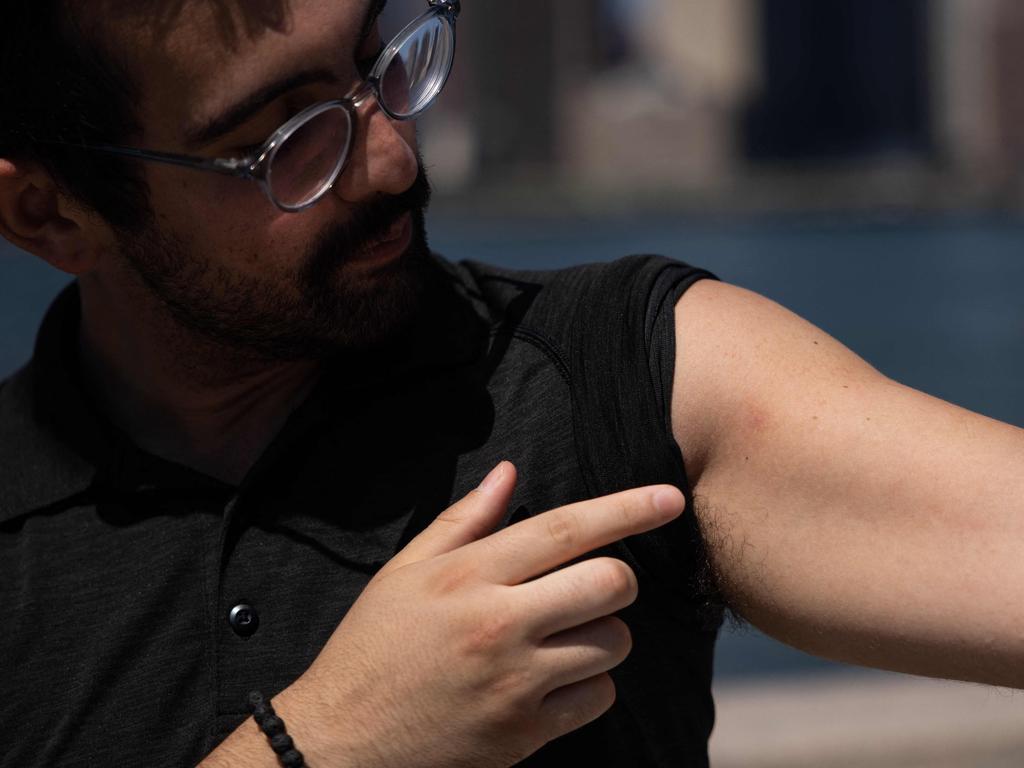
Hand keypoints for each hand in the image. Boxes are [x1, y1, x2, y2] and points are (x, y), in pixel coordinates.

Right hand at [285, 462, 685, 767]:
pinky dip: (591, 683)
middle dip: (618, 577)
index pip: (565, 529)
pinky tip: (555, 677)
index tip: (669, 498)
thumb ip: (462, 521)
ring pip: (613, 641)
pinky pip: (598, 696)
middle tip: (593, 584)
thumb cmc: (371, 648)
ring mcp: (515, 682)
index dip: (626, 508)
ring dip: (604, 632)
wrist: (340, 742)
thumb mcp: (404, 573)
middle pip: (608, 582)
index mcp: (467, 576)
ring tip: (564, 634)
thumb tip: (509, 472)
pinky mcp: (525, 732)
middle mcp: (498, 624)